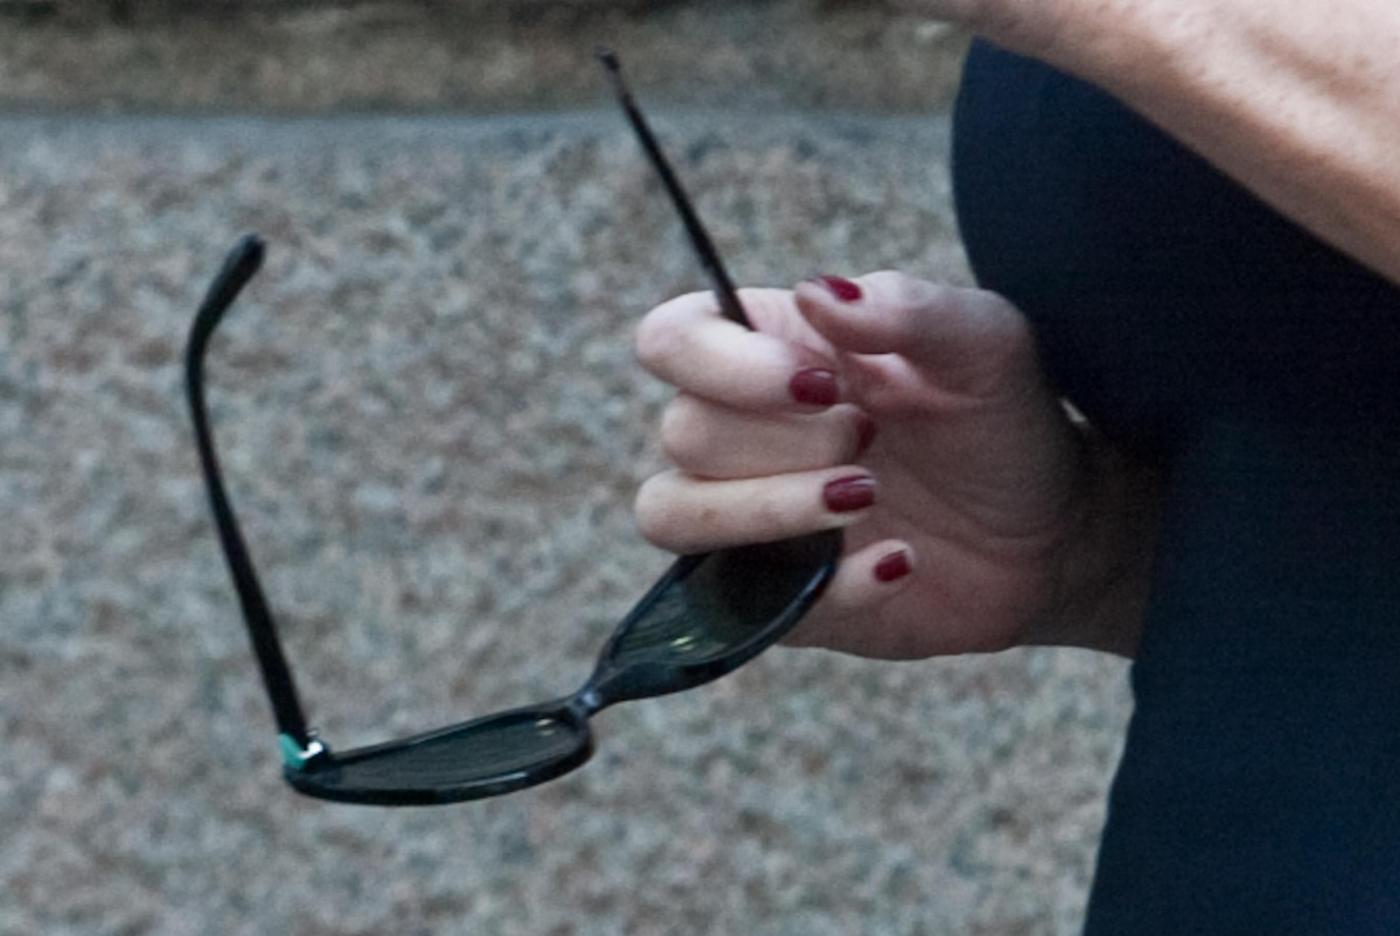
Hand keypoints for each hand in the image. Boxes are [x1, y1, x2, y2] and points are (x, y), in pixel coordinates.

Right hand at [633, 272, 1135, 659]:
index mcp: (772, 353)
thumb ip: (905, 307)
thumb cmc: (1004, 420)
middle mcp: (742, 434)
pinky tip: (902, 564)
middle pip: (683, 432)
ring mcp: (749, 521)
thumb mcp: (984, 344)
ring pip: (671, 517)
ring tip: (865, 499)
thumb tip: (817, 293)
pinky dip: (830, 584)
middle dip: (787, 441)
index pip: (671, 340)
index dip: (723, 365)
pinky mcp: (773, 597)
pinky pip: (741, 603)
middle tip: (871, 439)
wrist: (1051, 534)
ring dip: (770, 510)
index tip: (819, 384)